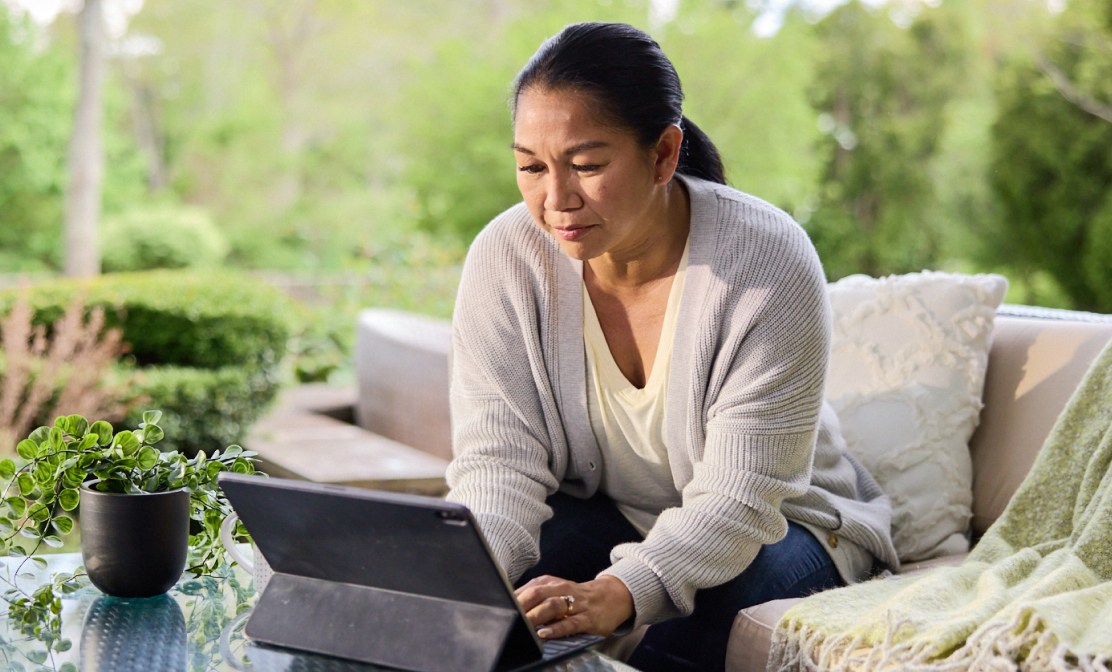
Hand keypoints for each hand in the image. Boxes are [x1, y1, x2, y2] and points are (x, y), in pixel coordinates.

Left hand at [514, 574, 633, 638]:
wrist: (611, 597)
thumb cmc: (577, 598)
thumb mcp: (556, 591)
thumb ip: (535, 597)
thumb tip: (509, 606)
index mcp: (552, 583)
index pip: (529, 588)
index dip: (514, 598)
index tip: (500, 608)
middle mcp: (563, 590)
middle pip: (538, 593)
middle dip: (522, 606)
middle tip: (509, 617)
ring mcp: (577, 604)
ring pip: (553, 606)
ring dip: (536, 616)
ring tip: (524, 626)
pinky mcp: (588, 618)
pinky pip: (571, 623)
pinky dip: (556, 629)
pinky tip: (545, 634)